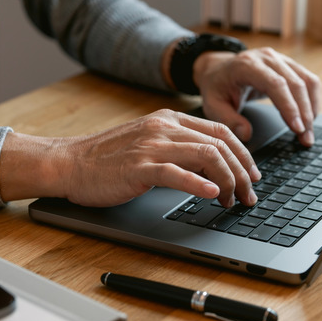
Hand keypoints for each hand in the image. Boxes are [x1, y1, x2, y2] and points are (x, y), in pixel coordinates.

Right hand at [0, 110, 260, 207]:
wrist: (70, 162)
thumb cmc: (108, 158)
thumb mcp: (149, 143)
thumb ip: (179, 147)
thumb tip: (213, 167)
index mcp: (169, 120)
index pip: (220, 132)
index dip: (243, 154)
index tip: (252, 175)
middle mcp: (164, 128)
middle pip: (220, 144)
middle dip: (242, 172)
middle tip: (248, 195)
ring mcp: (151, 146)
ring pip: (206, 156)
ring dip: (228, 181)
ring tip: (233, 201)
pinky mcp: (139, 167)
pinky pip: (176, 173)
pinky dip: (199, 184)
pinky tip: (211, 194)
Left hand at [193, 47, 321, 145]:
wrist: (218, 68)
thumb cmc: (216, 86)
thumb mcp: (212, 104)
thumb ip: (227, 120)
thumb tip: (247, 134)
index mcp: (247, 65)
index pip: (276, 84)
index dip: (289, 106)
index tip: (296, 128)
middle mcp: (267, 58)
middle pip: (296, 83)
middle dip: (304, 113)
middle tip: (306, 138)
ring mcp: (280, 59)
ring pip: (307, 81)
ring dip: (312, 108)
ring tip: (308, 133)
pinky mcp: (289, 65)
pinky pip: (309, 80)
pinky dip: (313, 100)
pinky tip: (309, 118)